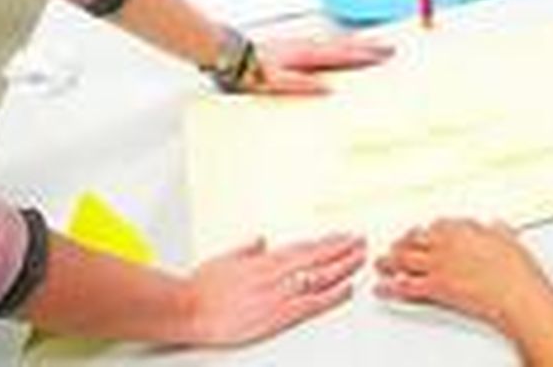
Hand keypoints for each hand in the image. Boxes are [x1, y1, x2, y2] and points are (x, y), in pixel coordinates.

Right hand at [189, 234, 365, 345]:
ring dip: (343, 267)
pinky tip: (347, 289)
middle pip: (317, 258)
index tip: (344, 236)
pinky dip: (331, 296)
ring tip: (362, 259)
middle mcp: (275, 274)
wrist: (189, 309)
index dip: (327, 242)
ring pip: (319, 277)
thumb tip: (261, 240)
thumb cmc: (202, 288)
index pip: (304, 247)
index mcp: (264, 260)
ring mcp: (277, 294)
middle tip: (363, 243)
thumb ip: (247, 249)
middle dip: (342, 250)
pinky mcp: (276, 315)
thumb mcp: (224, 259)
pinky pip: (311, 304)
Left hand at [248, 34, 392, 94]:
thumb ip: (300, 85)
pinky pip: (324, 45)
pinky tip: (338, 50)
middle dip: (368, 47)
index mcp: (305, 55)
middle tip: (389, 48)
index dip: (365, 55)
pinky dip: (338, 46)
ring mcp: (300, 44)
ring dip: (355, 44)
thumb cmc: (248, 69)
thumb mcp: (274, 82)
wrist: (228, 52)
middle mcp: (306, 46)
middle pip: (344, 46)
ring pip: (335, 43)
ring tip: (372, 46)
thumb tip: (327, 88)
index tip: (385, 53)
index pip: (342, 55)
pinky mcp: (293, 47)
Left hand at [374, 219, 551, 332]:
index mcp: (461, 229)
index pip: (435, 226)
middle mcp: (444, 244)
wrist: (515, 293)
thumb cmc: (516, 270)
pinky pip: (407, 287)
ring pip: (404, 260)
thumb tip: (494, 225)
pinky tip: (383, 288)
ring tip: (381, 264)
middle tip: (394, 246)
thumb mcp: (508, 238)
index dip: (426, 231)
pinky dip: (391, 288)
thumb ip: (496, 230)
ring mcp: (438, 265)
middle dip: (402, 243)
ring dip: (389, 262)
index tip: (422, 233)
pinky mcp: (436, 287)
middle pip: (413, 240)